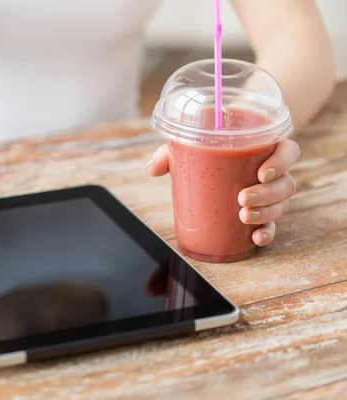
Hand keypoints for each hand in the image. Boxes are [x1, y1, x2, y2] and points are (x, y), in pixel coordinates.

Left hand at [146, 140, 299, 246]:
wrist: (217, 159)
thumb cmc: (208, 147)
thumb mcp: (191, 146)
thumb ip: (172, 153)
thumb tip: (152, 169)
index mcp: (264, 148)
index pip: (288, 151)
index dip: (281, 162)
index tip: (261, 173)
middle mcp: (273, 172)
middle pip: (285, 183)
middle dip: (267, 194)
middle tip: (241, 199)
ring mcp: (270, 194)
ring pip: (282, 204)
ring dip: (266, 213)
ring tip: (244, 217)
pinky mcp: (263, 212)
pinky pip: (273, 225)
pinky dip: (267, 234)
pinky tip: (256, 238)